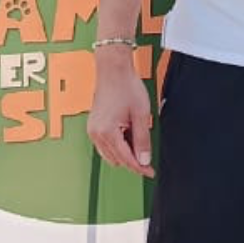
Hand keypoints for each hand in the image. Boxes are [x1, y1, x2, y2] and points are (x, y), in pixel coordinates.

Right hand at [86, 47, 154, 176]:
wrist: (113, 70)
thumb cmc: (126, 87)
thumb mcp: (141, 115)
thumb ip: (142, 140)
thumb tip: (144, 160)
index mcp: (107, 132)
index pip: (126, 158)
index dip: (140, 167)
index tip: (151, 172)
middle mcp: (96, 134)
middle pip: (117, 159)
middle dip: (132, 160)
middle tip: (148, 156)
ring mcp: (93, 130)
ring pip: (110, 154)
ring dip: (124, 153)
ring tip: (138, 140)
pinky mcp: (93, 126)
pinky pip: (105, 145)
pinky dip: (117, 145)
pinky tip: (128, 136)